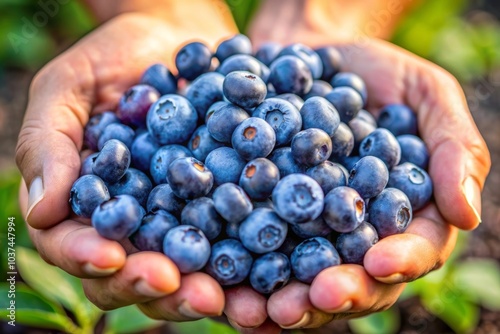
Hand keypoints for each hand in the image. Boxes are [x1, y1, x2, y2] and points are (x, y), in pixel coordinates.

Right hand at [16, 12, 277, 330]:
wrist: (176, 36)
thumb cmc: (112, 58)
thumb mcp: (69, 87)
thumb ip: (48, 143)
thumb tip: (41, 210)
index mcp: (84, 204)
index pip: (74, 244)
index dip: (87, 256)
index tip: (110, 257)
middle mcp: (133, 224)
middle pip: (133, 273)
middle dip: (155, 286)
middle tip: (183, 291)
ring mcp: (179, 219)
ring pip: (185, 271)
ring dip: (204, 291)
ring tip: (225, 298)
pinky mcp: (223, 207)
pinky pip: (234, 240)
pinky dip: (250, 262)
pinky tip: (269, 273)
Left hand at [248, 29, 489, 328]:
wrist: (311, 53)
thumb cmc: (377, 73)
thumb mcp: (426, 95)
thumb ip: (454, 149)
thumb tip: (467, 216)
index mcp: (403, 216)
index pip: (411, 250)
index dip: (398, 261)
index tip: (379, 263)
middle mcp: (353, 235)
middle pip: (350, 278)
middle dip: (332, 294)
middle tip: (309, 302)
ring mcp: (304, 231)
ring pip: (296, 277)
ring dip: (278, 298)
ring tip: (259, 311)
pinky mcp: (259, 215)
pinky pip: (248, 246)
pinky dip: (235, 264)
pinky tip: (219, 275)